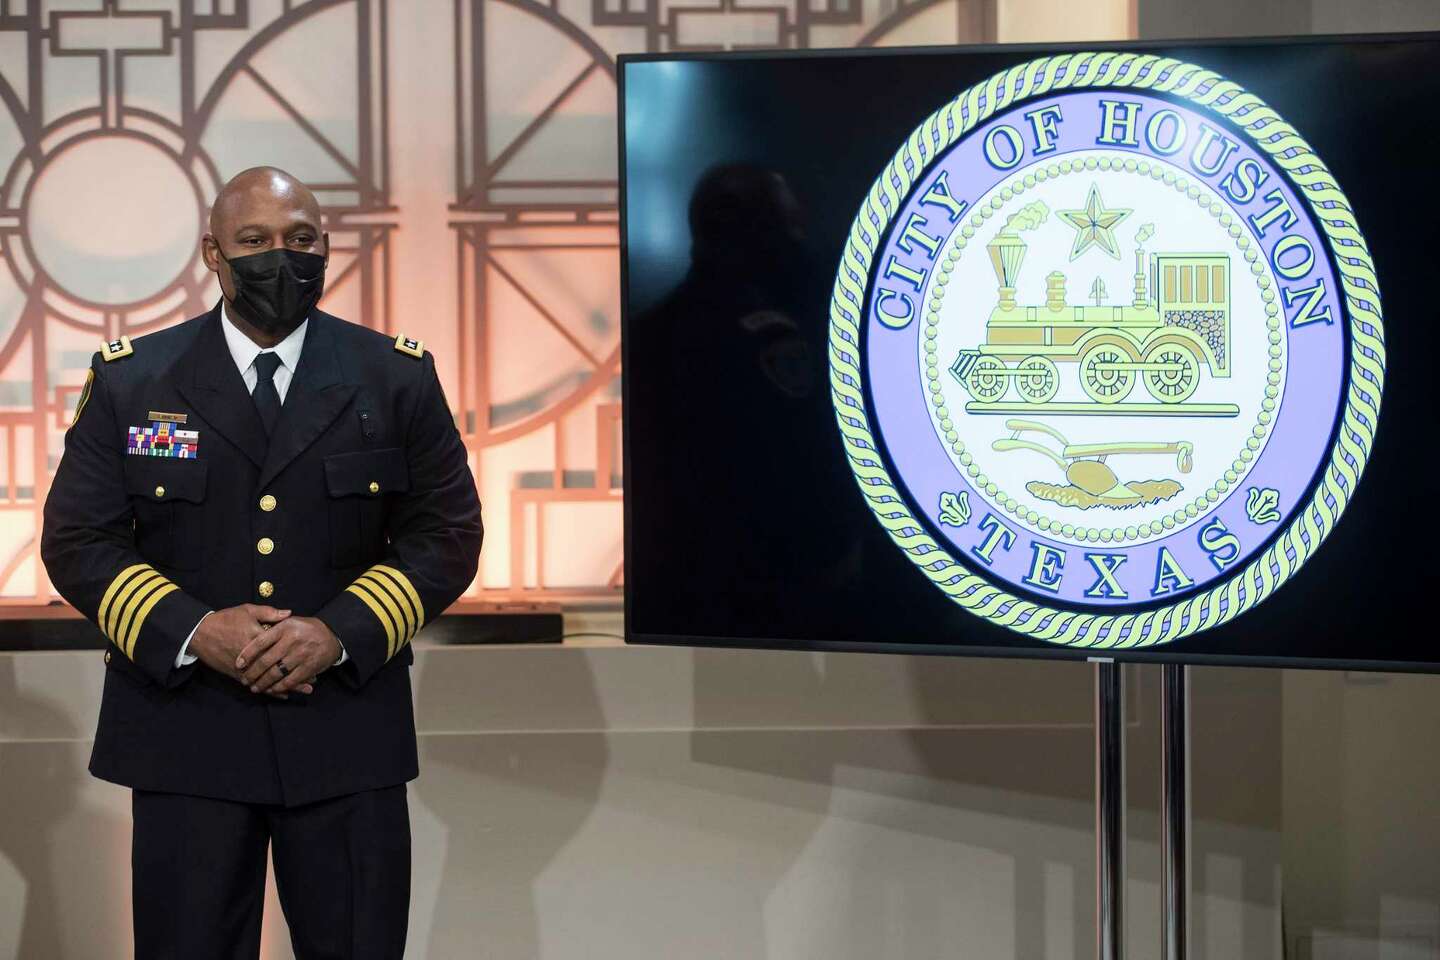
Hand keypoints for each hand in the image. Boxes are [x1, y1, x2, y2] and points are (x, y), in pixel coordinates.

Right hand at [190, 605, 312, 697]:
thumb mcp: (247, 610)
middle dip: (298, 674)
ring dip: (288, 686)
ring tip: (305, 689)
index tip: (313, 657)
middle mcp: (253, 655)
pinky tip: (284, 695)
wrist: (199, 633)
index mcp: (257, 637)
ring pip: (270, 680)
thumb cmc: (225, 619)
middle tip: (314, 679)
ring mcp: (244, 667)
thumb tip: (290, 613)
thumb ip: (270, 613)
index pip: (281, 647)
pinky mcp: (236, 674)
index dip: (298, 654)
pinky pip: (256, 685)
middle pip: (279, 667)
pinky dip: (271, 691)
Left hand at [236, 616, 340, 695]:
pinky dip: (279, 687)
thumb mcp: (290, 620)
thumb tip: (253, 627)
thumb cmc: (306, 628)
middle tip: (244, 679)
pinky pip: (290, 680)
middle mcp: (293, 640)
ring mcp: (301, 654)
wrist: (332, 636)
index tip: (238, 664)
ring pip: (276, 673)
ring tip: (254, 687)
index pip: (261, 642)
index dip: (247, 654)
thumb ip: (272, 620)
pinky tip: (271, 690)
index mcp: (285, 627)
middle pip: (266, 660)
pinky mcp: (309, 666)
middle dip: (252, 673)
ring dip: (263, 683)